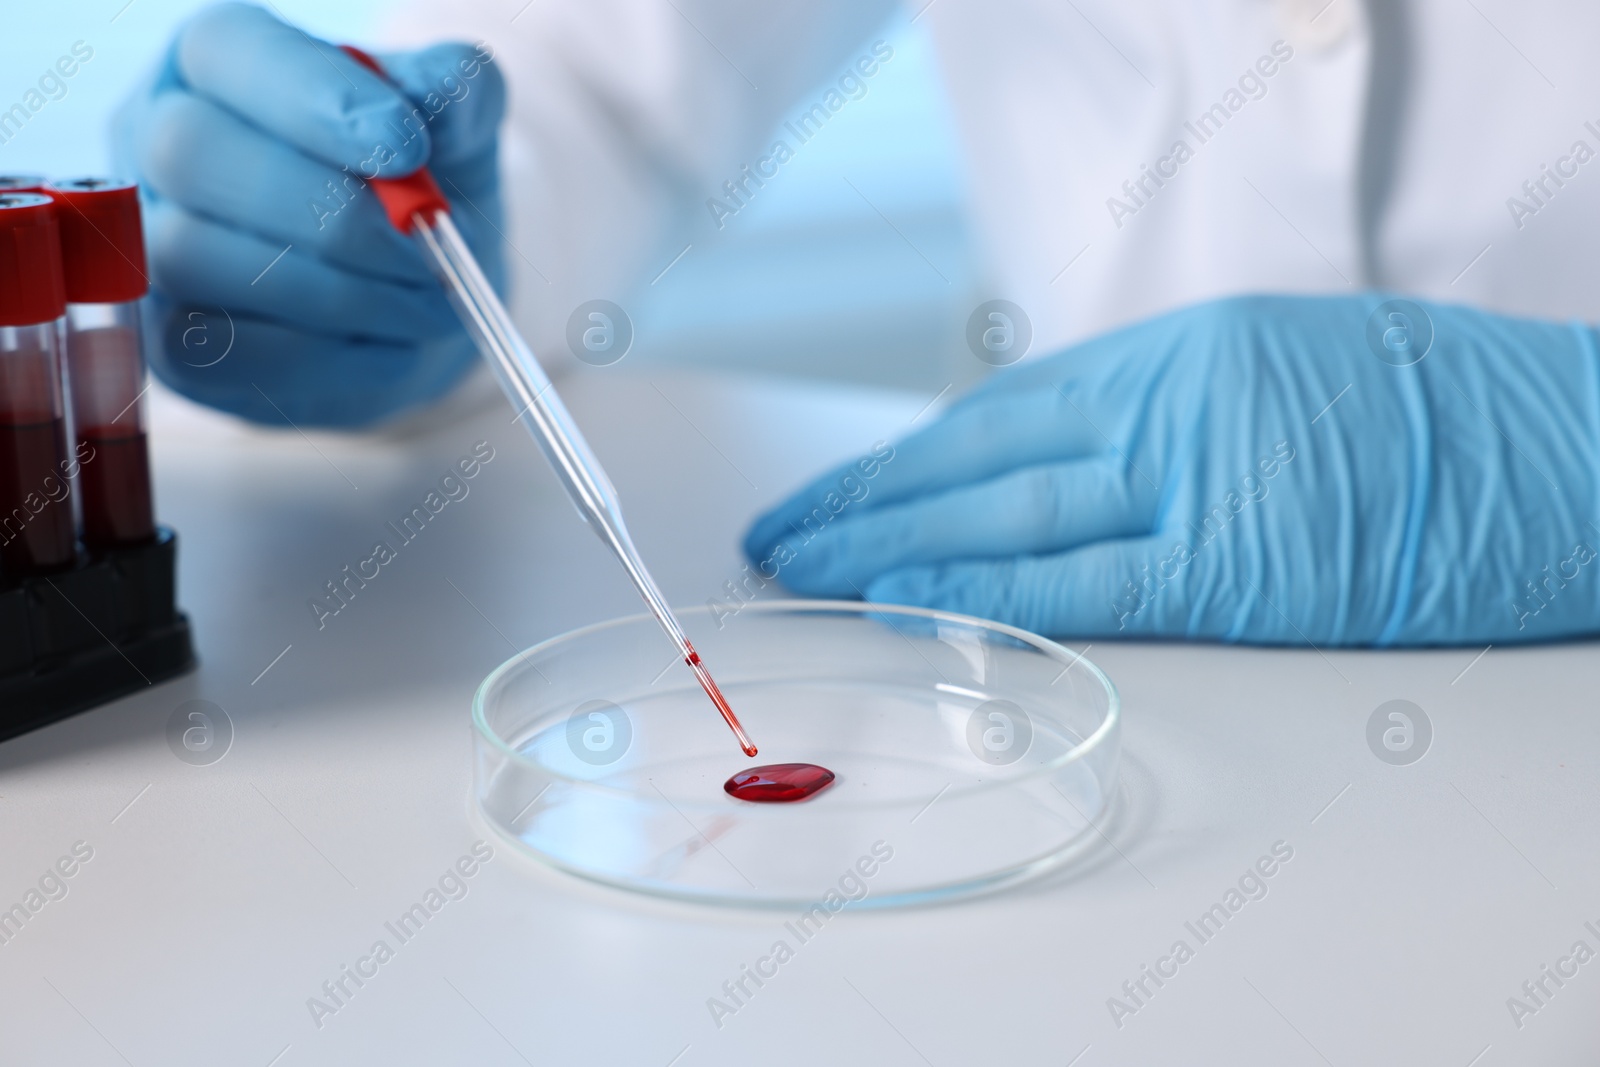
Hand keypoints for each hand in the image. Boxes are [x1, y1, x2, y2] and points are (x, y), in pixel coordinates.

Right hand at [113, 2, 505, 426]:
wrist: (427, 287)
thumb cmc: (425, 185)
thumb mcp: (455, 125)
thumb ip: (453, 91)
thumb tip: (436, 94)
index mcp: (219, 60)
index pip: (232, 50)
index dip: (317, 99)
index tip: (409, 148)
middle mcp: (157, 139)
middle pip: (190, 153)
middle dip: (328, 213)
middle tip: (426, 249)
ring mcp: (151, 244)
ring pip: (195, 258)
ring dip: (337, 293)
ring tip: (426, 303)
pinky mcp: (172, 343)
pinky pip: (217, 352)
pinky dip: (322, 357)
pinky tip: (388, 346)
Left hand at [744, 295, 1599, 644]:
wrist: (1579, 445)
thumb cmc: (1445, 417)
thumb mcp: (1282, 377)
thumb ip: (1171, 422)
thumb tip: (1072, 472)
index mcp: (1180, 354)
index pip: (1003, 414)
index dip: (907, 460)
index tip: (838, 492)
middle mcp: (1172, 401)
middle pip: (979, 460)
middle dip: (866, 502)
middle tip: (780, 535)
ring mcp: (1203, 476)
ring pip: (1006, 514)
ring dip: (891, 545)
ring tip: (805, 570)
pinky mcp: (1243, 562)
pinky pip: (1085, 582)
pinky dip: (983, 592)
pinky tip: (901, 599)